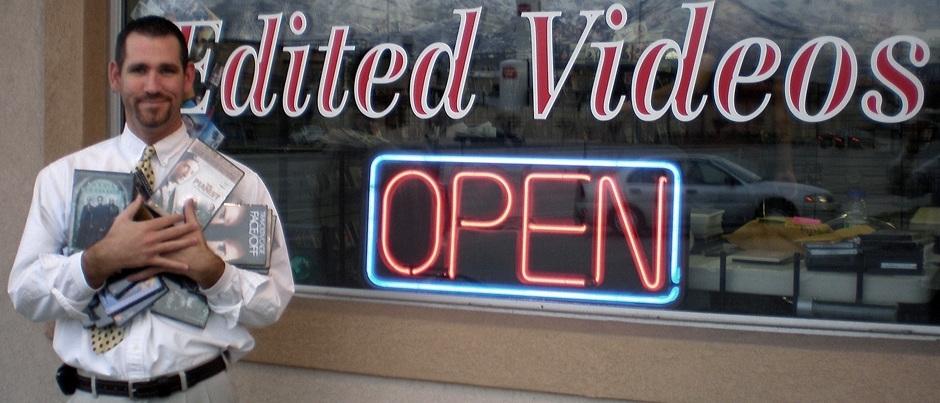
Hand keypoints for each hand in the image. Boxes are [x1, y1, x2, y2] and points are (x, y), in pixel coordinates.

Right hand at [82, 196, 196, 287]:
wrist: (108, 254)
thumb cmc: (115, 235)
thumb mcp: (122, 218)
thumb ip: (133, 206)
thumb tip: (140, 195)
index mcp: (146, 226)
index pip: (165, 221)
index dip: (175, 218)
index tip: (183, 216)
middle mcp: (152, 237)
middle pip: (172, 232)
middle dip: (186, 228)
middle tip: (197, 226)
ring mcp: (152, 249)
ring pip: (172, 246)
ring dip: (185, 243)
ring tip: (196, 240)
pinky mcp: (150, 260)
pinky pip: (165, 263)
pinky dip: (176, 265)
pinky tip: (186, 266)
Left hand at [126, 199, 224, 288]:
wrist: (200, 263)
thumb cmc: (197, 245)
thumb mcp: (195, 227)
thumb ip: (190, 213)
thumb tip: (190, 200)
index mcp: (161, 232)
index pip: (147, 226)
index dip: (140, 225)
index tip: (134, 222)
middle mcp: (155, 243)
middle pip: (140, 241)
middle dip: (130, 240)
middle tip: (119, 239)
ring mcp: (155, 255)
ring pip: (138, 257)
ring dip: (127, 259)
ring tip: (116, 259)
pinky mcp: (158, 266)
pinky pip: (145, 271)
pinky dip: (138, 274)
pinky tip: (128, 277)